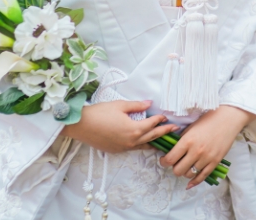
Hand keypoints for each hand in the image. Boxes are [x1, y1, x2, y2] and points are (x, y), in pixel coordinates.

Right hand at [60, 100, 178, 153]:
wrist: (80, 125)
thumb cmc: (99, 113)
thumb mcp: (120, 105)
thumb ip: (137, 106)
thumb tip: (149, 104)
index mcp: (134, 129)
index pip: (152, 124)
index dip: (160, 119)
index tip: (166, 116)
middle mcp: (131, 141)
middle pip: (152, 136)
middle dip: (164, 132)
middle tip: (175, 130)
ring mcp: (124, 148)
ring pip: (144, 145)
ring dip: (154, 141)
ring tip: (164, 139)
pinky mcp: (117, 150)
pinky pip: (134, 149)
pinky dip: (142, 145)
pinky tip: (145, 143)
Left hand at [159, 105, 255, 188]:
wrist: (228, 119)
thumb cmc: (208, 120)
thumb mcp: (191, 127)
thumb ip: (181, 140)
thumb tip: (171, 150)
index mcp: (187, 141)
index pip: (170, 159)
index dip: (163, 162)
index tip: (163, 160)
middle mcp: (196, 151)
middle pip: (178, 170)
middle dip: (174, 168)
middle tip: (175, 163)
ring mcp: (206, 158)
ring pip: (189, 174)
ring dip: (185, 172)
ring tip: (186, 166)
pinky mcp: (215, 162)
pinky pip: (202, 177)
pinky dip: (195, 181)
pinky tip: (190, 183)